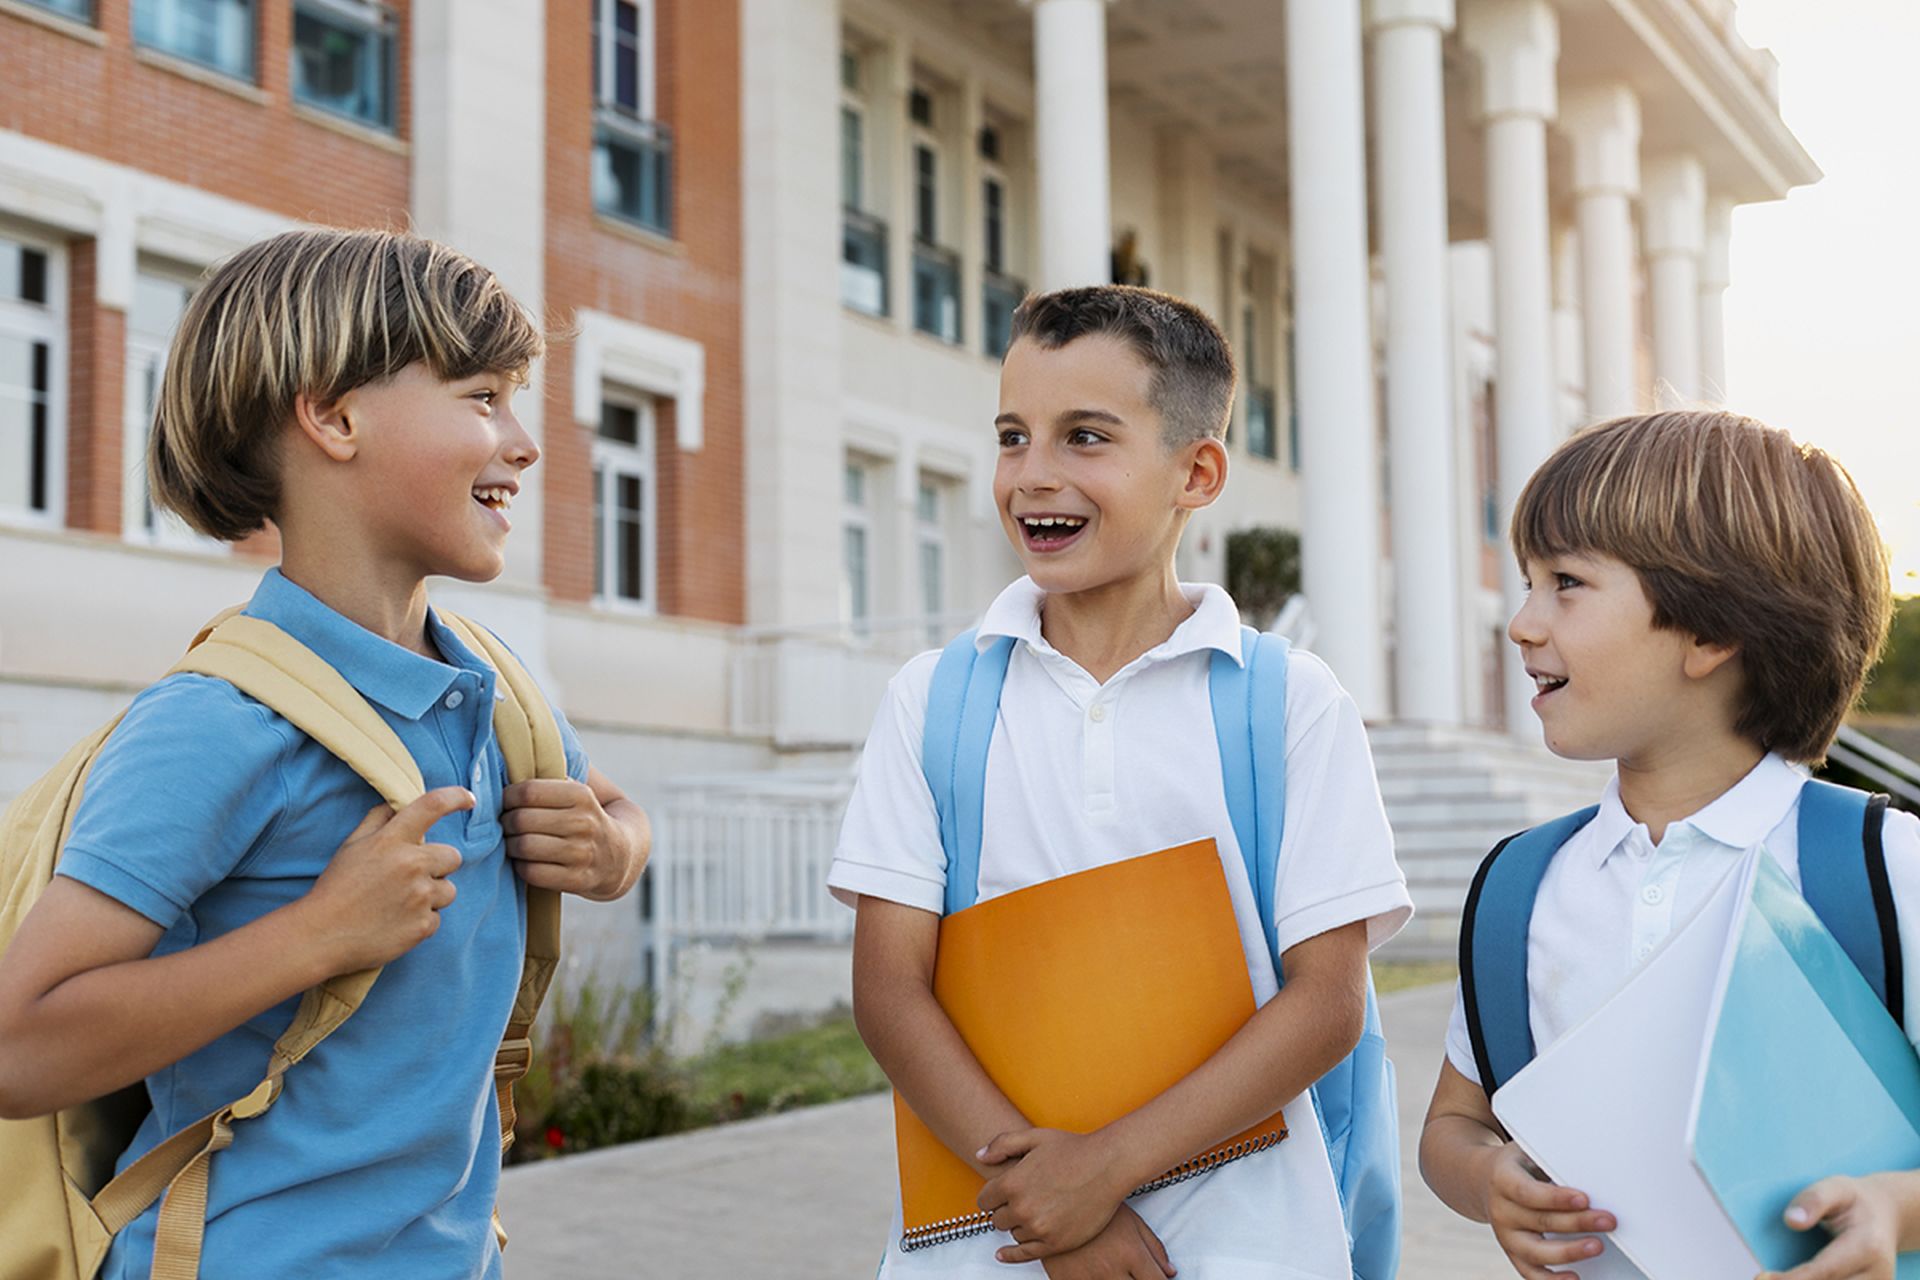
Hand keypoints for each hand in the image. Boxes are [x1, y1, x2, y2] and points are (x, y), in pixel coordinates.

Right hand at [303, 787, 471, 971]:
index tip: (468, 799)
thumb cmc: (336, 888)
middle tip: (411, 876)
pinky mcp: (423, 926)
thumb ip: (378, 821)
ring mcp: (420, 897)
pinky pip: (436, 919)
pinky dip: (420, 921)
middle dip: (438, 865)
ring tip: (400, 903)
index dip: (455, 797)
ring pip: (448, 890)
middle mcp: (411, 865)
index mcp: (391, 840)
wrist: (321, 935)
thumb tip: (398, 805)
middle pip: (453, 856)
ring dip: (432, 896)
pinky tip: (396, 922)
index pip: (431, 806)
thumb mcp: (351, 846)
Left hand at [501, 779, 634, 899]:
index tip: (507, 801)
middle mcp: (584, 823)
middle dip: (506, 822)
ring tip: (514, 841)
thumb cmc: (586, 817)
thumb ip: (552, 772)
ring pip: (524, 847)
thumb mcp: (579, 790)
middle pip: (522, 820)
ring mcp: (582, 854)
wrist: (622, 855)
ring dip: (511, 845)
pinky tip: (526, 860)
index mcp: (582, 795)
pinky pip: (532, 873)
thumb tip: (515, 755)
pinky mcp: (578, 880)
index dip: (508, 796)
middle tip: (506, 823)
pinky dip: (522, 866)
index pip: (528, 791)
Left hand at [978, 1128, 1125, 1262]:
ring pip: (1013, 1234)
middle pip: (997, 1219)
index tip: (999, 1195)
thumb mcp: (1033, 1137)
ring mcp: (1038, 1228)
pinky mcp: (1055, 1243)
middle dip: (1005, 1210)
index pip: (984, 1201)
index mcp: (1012, 1183)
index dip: (992, 1196)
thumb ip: (1001, 1144)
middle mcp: (1022, 1209)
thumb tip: (980, 1156)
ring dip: (1019, 1225)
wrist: (1108, 1166)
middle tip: (1021, 1200)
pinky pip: (1024, 1255)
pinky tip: (1003, 1254)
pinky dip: (1012, 1255)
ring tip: (1036, 1210)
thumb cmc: (1074, 1150)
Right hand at [1040, 1204, 1174, 1278]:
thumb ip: (1154, 1247)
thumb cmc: (1096, 1203)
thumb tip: (1170, 1273)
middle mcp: (1110, 1269)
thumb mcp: (1131, 1220)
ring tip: (1110, 1267)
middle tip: (1131, 1271)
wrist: (1052, 1192)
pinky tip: (1093, 1273)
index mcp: (1131, 1253)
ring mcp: (1086, 1278)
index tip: (1155, 1277)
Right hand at [1484, 1141, 1615, 1278]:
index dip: (1555, 1198)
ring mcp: (1505, 1236)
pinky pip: (1531, 1273)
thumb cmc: (1518, 1165)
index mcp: (1502, 1179)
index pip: (1528, 1192)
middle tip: (1608, 1221)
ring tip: (1597, 1246)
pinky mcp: (1513, 1254)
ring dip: (1569, 1252)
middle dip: (1577, 1222)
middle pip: (1539, 1221)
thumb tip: (1592, 1172)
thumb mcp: (1528, 1151)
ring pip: (1535, 1252)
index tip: (1584, 1198)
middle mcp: (1500, 1210)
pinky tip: (1575, 1278)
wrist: (1484, 1180)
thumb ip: (1552, 1161)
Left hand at [1760, 1174, 1901, 1279]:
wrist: (1887, 1215)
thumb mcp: (1835, 1187)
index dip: (1793, 1279)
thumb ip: (1814, 1199)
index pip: (1825, 1271)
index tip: (1763, 1278)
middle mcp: (1878, 1273)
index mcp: (1867, 1246)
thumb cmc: (1854, 1201)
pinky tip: (1796, 1277)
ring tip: (1775, 1277)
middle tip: (1762, 1278)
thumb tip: (1792, 1221)